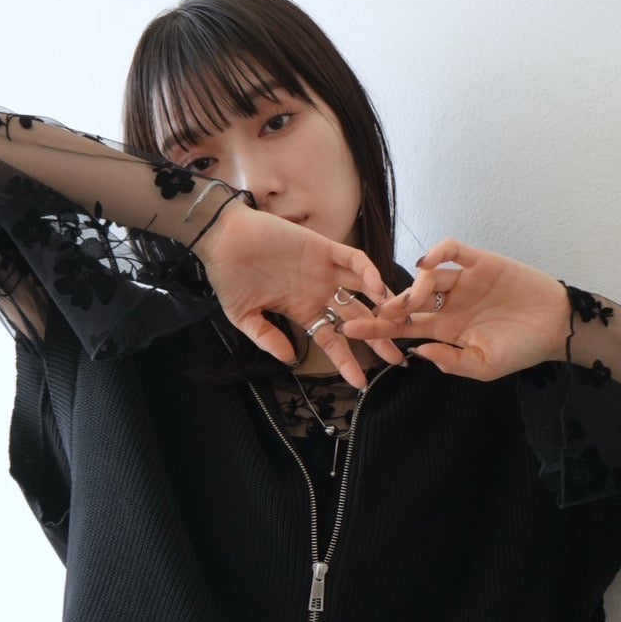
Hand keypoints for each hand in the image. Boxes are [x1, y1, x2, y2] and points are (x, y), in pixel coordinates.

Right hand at [193, 202, 403, 388]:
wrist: (222, 238)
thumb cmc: (228, 277)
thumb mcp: (243, 317)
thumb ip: (266, 338)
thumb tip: (289, 360)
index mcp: (303, 310)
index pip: (332, 341)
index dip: (347, 362)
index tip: (360, 383)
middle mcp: (319, 292)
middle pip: (358, 319)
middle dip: (378, 338)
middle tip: (398, 358)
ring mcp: (324, 270)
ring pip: (363, 290)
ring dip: (382, 305)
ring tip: (398, 323)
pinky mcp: (325, 248)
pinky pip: (354, 260)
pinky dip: (368, 273)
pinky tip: (378, 290)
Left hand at [339, 238, 569, 380]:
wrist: (556, 327)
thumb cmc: (522, 350)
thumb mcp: (484, 367)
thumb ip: (450, 361)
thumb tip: (417, 352)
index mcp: (446, 330)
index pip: (404, 327)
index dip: (377, 327)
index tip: (350, 331)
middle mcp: (449, 304)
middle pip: (408, 301)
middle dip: (387, 307)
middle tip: (373, 313)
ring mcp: (464, 281)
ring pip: (427, 277)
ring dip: (413, 288)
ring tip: (410, 302)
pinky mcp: (480, 262)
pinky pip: (452, 251)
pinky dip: (436, 252)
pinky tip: (425, 263)